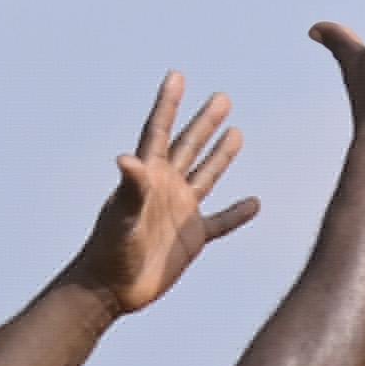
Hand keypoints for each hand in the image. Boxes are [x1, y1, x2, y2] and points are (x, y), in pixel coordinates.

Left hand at [67, 72, 261, 317]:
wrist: (113, 289)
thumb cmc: (109, 251)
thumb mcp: (120, 217)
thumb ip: (129, 188)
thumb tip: (126, 158)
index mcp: (148, 177)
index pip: (160, 132)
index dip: (168, 104)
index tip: (177, 76)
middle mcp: (166, 188)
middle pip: (190, 147)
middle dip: (205, 121)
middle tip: (222, 97)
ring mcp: (181, 212)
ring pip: (206, 176)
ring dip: (221, 155)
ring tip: (237, 132)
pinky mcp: (193, 239)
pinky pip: (221, 221)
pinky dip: (238, 213)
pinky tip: (255, 202)